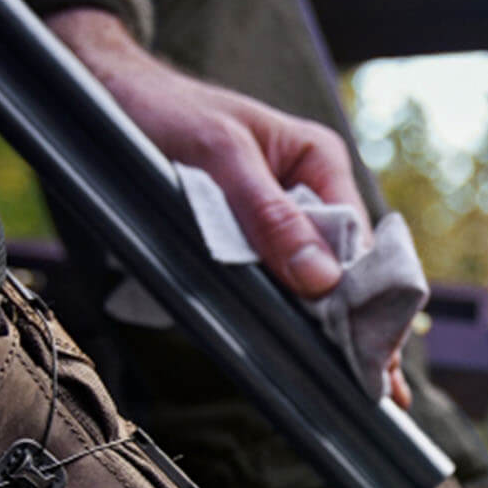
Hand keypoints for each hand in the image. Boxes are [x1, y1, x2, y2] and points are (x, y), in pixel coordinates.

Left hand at [45, 9, 414, 407]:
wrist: (106, 97)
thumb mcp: (218, 154)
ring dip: (332, 331)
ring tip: (361, 387)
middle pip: (347, 269)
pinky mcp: (245, 240)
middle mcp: (309, 192)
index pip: (360, 242)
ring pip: (314, 283)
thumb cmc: (164, 109)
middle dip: (363, 326)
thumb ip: (269, 214)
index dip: (367, 299)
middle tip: (382, 390)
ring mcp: (279, 220)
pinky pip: (275, 284)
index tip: (372, 351)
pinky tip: (313, 357)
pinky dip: (293, 320)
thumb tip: (322, 281)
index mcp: (318, 161)